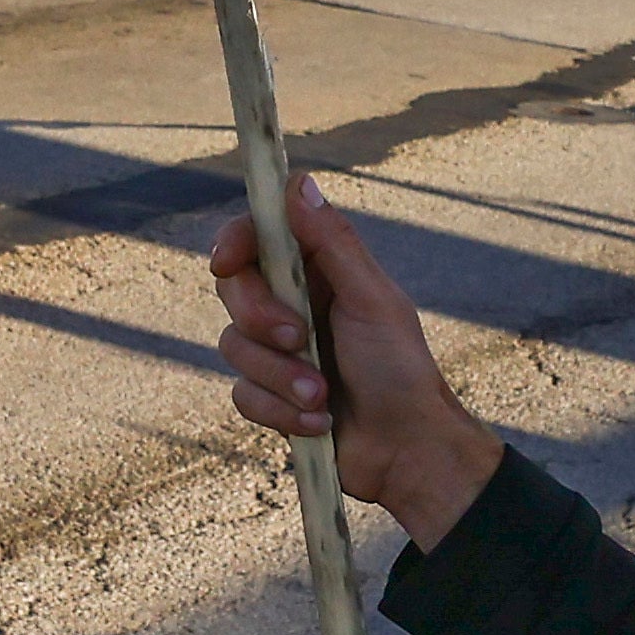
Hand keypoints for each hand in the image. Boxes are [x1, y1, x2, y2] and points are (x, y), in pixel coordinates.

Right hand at [208, 175, 503, 542]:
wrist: (407, 450)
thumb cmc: (401, 370)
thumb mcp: (372, 300)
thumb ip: (333, 244)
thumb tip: (300, 184)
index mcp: (319, 270)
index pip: (258, 236)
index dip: (235, 242)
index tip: (227, 262)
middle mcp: (292, 304)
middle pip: (234, 289)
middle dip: (261, 319)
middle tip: (300, 339)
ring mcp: (278, 351)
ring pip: (233, 346)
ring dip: (281, 377)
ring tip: (323, 397)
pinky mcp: (270, 396)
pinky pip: (242, 395)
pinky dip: (281, 412)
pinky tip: (320, 423)